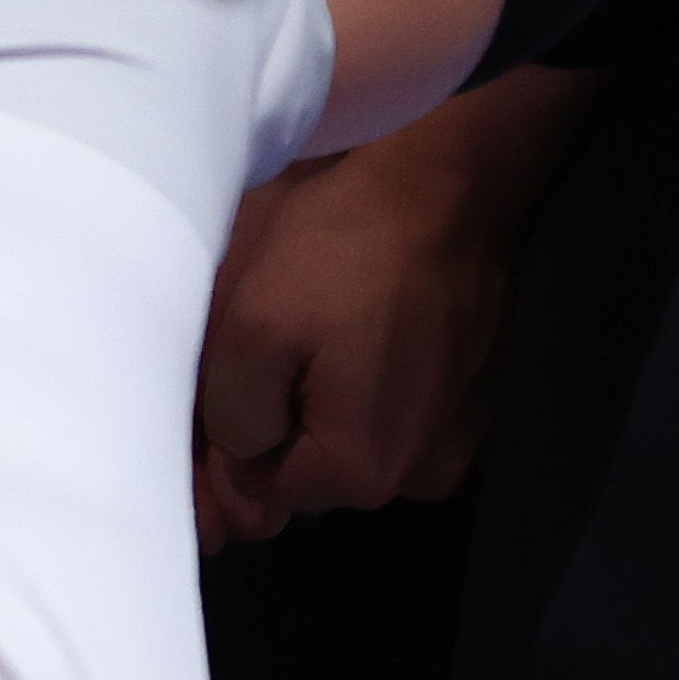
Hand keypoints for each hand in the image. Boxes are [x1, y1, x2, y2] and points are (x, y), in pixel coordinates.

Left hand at [192, 73, 580, 540]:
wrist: (447, 188)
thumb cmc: (346, 250)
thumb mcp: (254, 329)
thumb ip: (234, 416)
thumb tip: (240, 457)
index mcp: (363, 473)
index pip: (258, 492)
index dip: (221, 440)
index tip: (210, 382)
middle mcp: (417, 477)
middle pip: (308, 470)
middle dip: (268, 421)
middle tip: (246, 346)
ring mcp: (449, 440)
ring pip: (345, 438)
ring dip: (311, 399)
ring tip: (297, 325)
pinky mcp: (468, 399)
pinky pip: (388, 410)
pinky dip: (356, 379)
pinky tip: (343, 324)